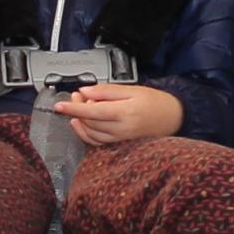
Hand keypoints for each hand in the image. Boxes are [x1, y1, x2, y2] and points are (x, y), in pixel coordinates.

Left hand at [60, 83, 181, 147]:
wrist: (173, 117)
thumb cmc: (155, 102)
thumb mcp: (132, 89)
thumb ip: (107, 91)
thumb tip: (86, 91)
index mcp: (124, 112)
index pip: (92, 111)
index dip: (73, 108)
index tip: (59, 105)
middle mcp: (121, 129)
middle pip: (89, 122)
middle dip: (76, 110)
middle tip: (75, 96)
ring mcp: (120, 139)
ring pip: (91, 134)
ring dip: (79, 121)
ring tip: (80, 107)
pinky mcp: (120, 144)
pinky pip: (97, 142)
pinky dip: (85, 134)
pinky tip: (82, 124)